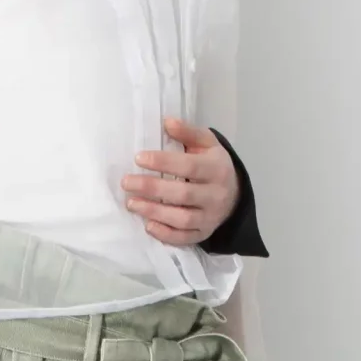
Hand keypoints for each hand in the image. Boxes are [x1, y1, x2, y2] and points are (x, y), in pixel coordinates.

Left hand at [122, 117, 237, 246]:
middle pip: (183, 194)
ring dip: (154, 212)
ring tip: (131, 203)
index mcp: (217, 169)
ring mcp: (210, 217)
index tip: (138, 158)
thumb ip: (188, 133)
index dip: (163, 162)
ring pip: (182, 219)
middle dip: (152, 189)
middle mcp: (216, 195)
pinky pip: (184, 238)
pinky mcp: (203, 233)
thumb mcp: (207, 144)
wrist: (234, 194)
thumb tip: (167, 122)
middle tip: (126, 182)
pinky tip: (147, 226)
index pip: (189, 167)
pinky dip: (165, 234)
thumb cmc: (212, 164)